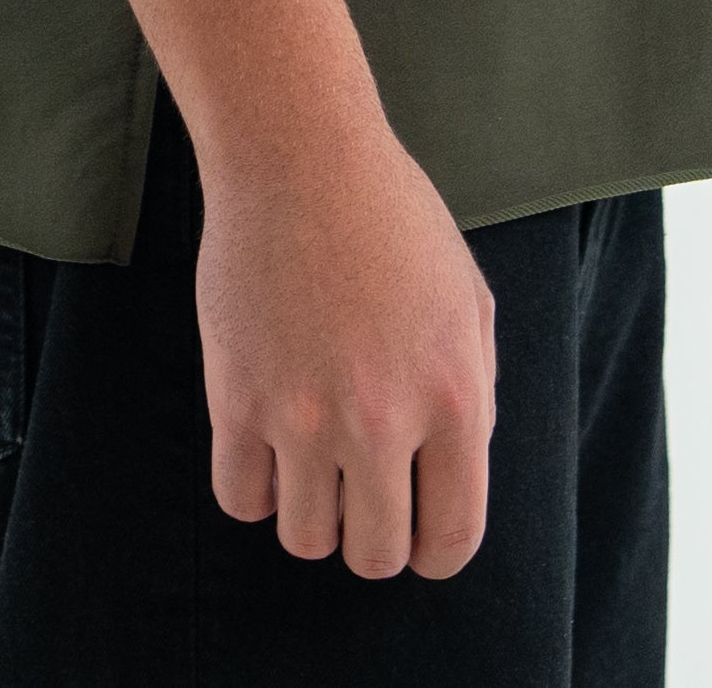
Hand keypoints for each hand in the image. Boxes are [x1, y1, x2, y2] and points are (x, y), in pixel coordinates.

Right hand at [193, 116, 499, 581]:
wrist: (300, 155)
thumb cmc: (392, 216)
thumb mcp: (468, 297)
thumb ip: (474, 392)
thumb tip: (453, 474)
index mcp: (454, 397)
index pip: (452, 538)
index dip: (436, 552)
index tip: (418, 536)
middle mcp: (382, 420)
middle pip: (373, 555)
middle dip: (372, 536)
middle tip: (362, 494)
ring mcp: (304, 414)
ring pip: (305, 540)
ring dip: (312, 512)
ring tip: (313, 459)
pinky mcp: (237, 399)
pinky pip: (241, 500)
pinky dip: (255, 487)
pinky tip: (267, 442)